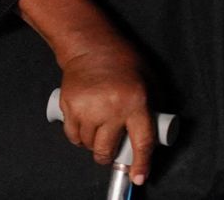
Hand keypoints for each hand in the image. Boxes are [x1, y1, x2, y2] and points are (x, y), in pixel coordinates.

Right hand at [57, 33, 155, 184]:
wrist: (93, 48)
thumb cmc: (125, 62)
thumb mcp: (151, 81)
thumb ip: (153, 106)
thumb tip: (155, 131)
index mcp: (136, 102)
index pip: (141, 141)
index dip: (141, 163)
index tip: (139, 176)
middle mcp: (111, 109)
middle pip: (106, 150)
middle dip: (109, 156)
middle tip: (113, 151)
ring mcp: (87, 109)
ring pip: (87, 145)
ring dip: (93, 145)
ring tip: (100, 131)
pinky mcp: (69, 107)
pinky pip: (72, 136)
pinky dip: (78, 138)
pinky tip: (86, 127)